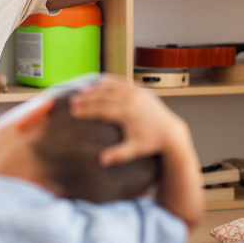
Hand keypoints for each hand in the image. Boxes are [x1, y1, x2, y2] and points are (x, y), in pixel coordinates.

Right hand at [69, 76, 188, 165]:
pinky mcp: (141, 90)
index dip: (86, 111)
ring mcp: (137, 93)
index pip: (101, 110)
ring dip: (95, 88)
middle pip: (103, 97)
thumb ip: (118, 155)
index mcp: (128, 114)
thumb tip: (101, 161)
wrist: (170, 133)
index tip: (73, 112)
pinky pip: (122, 82)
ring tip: (81, 91)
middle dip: (86, 99)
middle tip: (72, 101)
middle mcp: (132, 100)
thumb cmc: (150, 143)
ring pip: (111, 87)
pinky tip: (100, 81)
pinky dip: (110, 81)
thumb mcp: (134, 150)